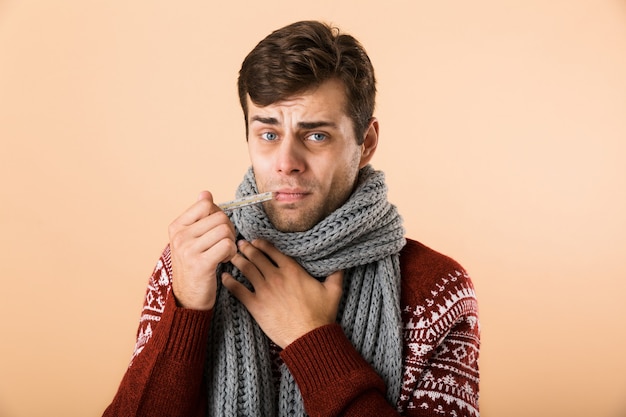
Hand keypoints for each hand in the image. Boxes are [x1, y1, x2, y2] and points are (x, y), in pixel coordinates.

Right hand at [168, 191, 236, 309]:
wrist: (187, 298)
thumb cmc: (193, 266)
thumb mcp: (191, 239)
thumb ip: (198, 217)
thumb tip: (205, 193)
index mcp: (176, 226)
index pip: (205, 204)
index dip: (218, 214)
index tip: (215, 230)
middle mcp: (180, 236)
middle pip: (219, 217)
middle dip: (228, 229)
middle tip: (223, 244)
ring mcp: (188, 250)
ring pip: (225, 231)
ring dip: (230, 242)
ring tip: (223, 253)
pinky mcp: (200, 264)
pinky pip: (227, 245)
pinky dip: (231, 252)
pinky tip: (224, 260)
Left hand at [222, 239, 343, 347]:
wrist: (309, 337)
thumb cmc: (322, 315)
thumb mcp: (334, 291)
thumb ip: (335, 274)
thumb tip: (340, 263)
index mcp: (292, 270)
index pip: (272, 250)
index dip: (262, 243)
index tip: (255, 240)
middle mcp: (276, 276)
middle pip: (256, 256)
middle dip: (246, 248)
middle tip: (239, 243)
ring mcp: (264, 290)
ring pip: (246, 269)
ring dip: (237, 260)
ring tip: (231, 256)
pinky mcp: (256, 305)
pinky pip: (238, 290)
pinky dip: (229, 282)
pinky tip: (224, 277)